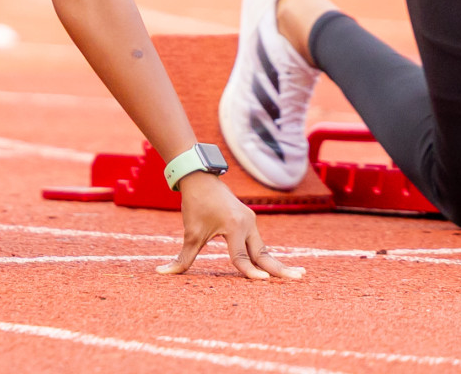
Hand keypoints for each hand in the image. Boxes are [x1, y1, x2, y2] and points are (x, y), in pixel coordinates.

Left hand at [156, 173, 302, 280]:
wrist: (200, 178)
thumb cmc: (195, 205)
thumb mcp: (190, 233)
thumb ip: (182, 258)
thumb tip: (162, 272)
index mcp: (233, 226)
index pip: (241, 256)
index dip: (248, 272)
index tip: (262, 282)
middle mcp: (247, 223)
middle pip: (263, 253)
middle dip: (279, 268)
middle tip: (298, 278)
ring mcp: (251, 221)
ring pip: (263, 249)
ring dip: (277, 263)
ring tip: (297, 274)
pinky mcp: (249, 220)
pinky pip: (259, 243)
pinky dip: (267, 255)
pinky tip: (278, 266)